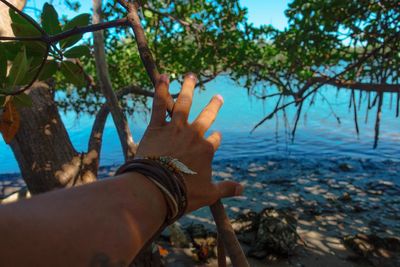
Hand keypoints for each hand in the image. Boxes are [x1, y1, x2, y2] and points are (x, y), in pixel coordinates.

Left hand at [136, 73, 242, 211]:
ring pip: (183, 103)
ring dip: (188, 88)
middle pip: (206, 116)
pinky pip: (159, 105)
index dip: (216, 138)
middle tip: (218, 97)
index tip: (217, 136)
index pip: (215, 140)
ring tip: (190, 76)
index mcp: (206, 150)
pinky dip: (160, 90)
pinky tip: (163, 76)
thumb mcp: (209, 194)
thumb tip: (243, 189)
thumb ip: (226, 189)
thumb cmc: (184, 193)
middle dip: (214, 106)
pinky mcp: (156, 127)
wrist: (157, 188)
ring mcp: (175, 128)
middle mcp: (193, 134)